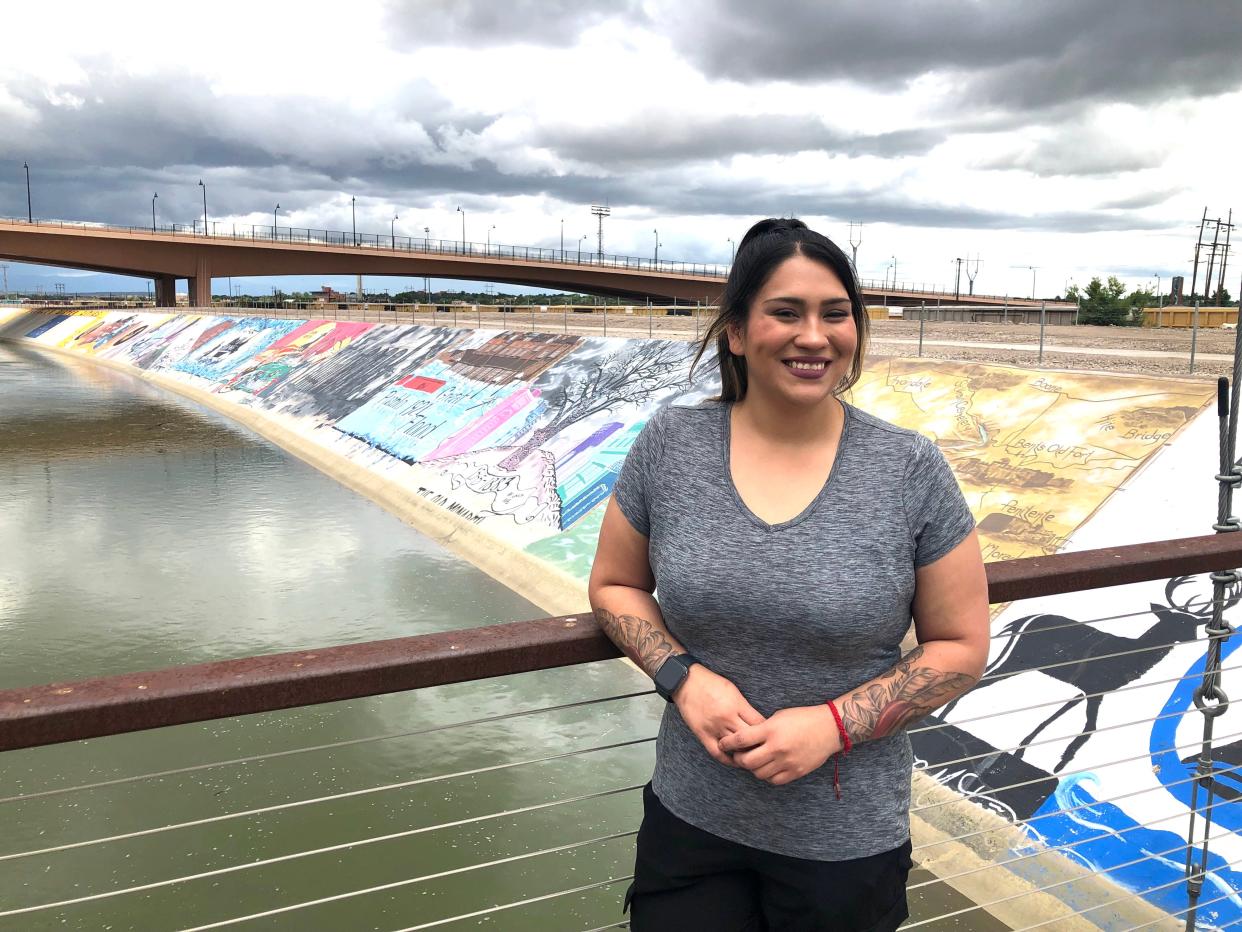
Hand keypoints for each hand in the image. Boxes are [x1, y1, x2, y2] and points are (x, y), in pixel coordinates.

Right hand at [673, 665, 765, 766]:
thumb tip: (757, 721)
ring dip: (745, 753)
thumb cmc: (711, 683)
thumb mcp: (733, 690)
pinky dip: (728, 760)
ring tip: (753, 756)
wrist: (686, 682)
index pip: (759, 724)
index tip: (770, 734)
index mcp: (736, 705)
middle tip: (764, 748)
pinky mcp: (703, 734)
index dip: (767, 731)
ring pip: (735, 748)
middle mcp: (727, 718)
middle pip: (749, 738)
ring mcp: (714, 728)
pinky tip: (735, 761)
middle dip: (759, 744)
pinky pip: (718, 753)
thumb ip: (744, 706)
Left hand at [718, 705, 841, 785]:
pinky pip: (774, 780)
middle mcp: (777, 748)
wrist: (829, 728)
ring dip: (753, 768)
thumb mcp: (778, 716)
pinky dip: (767, 775)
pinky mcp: (795, 772)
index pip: (741, 740)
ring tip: (754, 760)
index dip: (727, 743)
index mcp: (771, 730)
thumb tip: (744, 739)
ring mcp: (787, 762)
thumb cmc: (803, 718)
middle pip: (746, 761)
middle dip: (738, 759)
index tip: (723, 744)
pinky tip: (768, 767)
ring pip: (759, 773)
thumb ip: (761, 728)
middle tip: (738, 755)